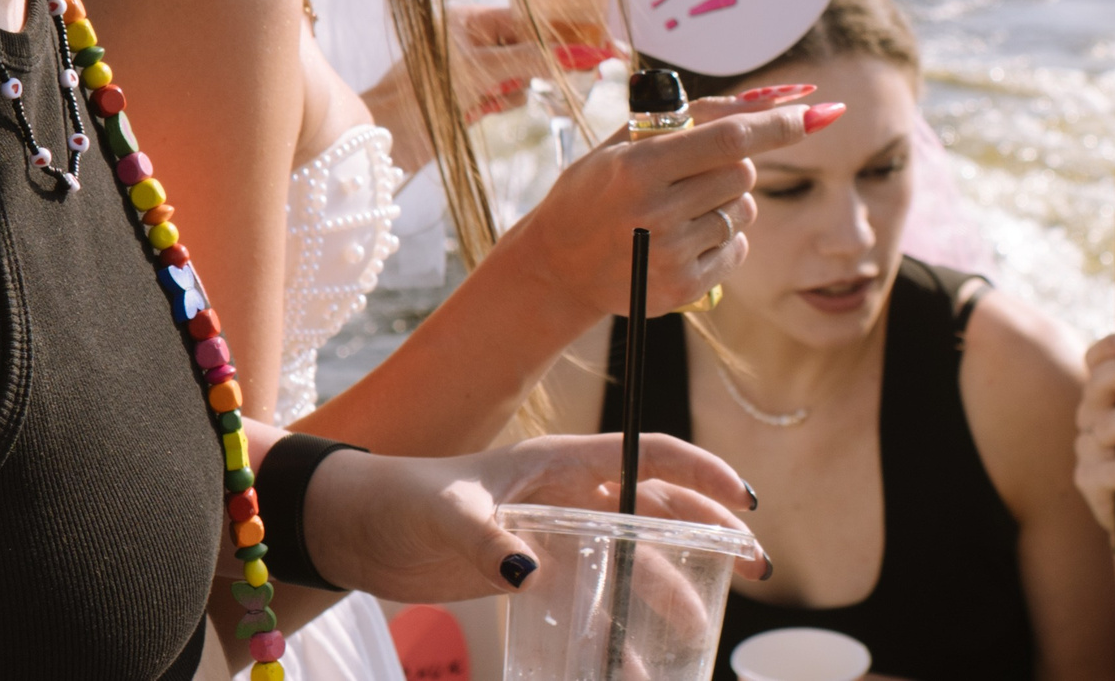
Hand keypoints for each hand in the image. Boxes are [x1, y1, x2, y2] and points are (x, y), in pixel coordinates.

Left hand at [306, 432, 768, 603]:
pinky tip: (633, 665)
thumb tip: (531, 574)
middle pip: (659, 509)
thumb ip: (490, 542)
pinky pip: (594, 601)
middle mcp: (572, 494)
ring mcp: (559, 534)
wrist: (359, 530)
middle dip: (710, 534)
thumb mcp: (448, 516)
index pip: (652, 454)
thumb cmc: (403, 501)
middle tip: (755, 566)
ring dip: (670, 593)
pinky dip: (616, 631)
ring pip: (633, 562)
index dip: (704, 473)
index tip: (745, 502)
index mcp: (564, 461)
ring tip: (701, 634)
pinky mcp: (537, 574)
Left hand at [359, 4, 598, 169]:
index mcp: (469, 18)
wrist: (389, 135)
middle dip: (537, 64)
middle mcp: (471, 38)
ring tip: (487, 101)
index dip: (564, 33)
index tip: (600, 43)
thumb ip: (533, 60)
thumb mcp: (485, 71)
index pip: (530, 20)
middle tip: (569, 74)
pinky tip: (481, 111)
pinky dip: (502, 102)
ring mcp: (470, 67)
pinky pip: (505, 94)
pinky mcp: (470, 95)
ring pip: (519, 74)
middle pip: (527, 46)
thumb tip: (580, 55)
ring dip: (514, 89)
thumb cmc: (428, 92)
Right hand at [496, 86, 823, 317]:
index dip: (781, 124)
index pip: (731, 139)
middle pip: (744, 173)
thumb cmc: (596, 188)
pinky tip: (681, 238)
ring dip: (726, 201)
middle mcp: (655, 213)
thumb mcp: (625, 141)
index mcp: (637, 167)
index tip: (822, 111)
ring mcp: (670, 255)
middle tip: (690, 172)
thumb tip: (777, 99)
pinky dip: (723, 237)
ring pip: (744, 210)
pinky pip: (739, 248)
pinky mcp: (683, 288)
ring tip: (676, 208)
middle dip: (733, 164)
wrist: (555, 266)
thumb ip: (696, 115)